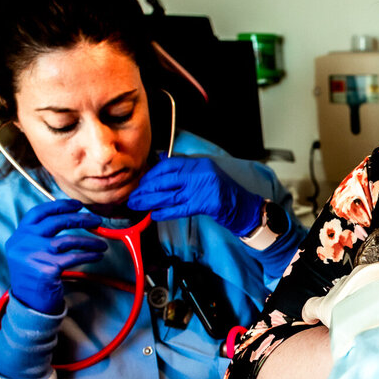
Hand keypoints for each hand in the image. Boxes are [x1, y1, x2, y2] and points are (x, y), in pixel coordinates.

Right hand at [5, 200, 105, 313]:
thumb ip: (41, 234)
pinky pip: (73, 258)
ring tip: (102, 244)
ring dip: (89, 241)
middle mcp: (23, 243)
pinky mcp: (46, 269)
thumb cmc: (34, 272)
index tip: (78, 205)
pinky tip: (97, 256)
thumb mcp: (29, 250)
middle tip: (96, 220)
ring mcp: (34, 256)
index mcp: (19, 235)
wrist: (29, 301)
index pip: (39, 212)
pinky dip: (89, 255)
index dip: (60, 206)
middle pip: (55, 223)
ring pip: (68, 241)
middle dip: (80, 219)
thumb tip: (72, 216)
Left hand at [126, 155, 262, 235]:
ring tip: (137, 206)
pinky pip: (179, 208)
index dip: (153, 173)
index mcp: (199, 164)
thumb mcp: (205, 175)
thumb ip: (185, 169)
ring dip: (150, 201)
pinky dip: (165, 212)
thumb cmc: (225, 193)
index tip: (142, 182)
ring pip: (169, 194)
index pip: (169, 164)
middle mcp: (200, 173)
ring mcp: (202, 188)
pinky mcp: (205, 204)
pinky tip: (155, 215)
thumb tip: (160, 163)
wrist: (245, 207)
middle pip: (166, 179)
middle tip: (134, 196)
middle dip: (146, 189)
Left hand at [302, 262, 378, 358]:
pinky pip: (313, 307)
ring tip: (348, 325)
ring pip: (338, 298)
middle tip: (369, 317)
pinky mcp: (327, 306)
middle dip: (360, 300)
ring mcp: (341, 291)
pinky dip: (310, 312)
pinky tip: (307, 319)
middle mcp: (359, 276)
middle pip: (357, 287)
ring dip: (343, 310)